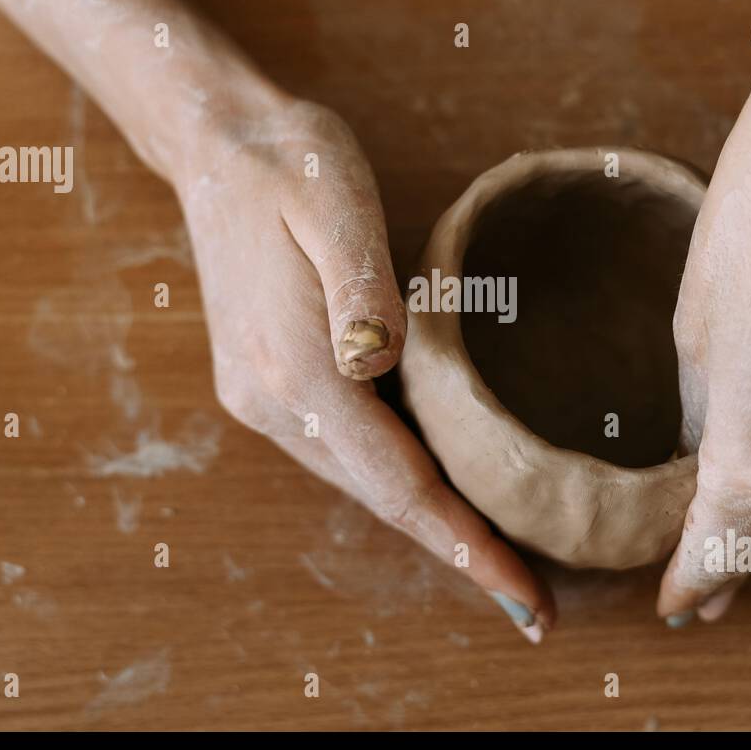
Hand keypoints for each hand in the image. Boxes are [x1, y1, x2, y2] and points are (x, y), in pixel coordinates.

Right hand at [175, 91, 554, 641]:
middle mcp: (272, 400)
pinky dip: (398, 481)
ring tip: (501, 560)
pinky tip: (440, 490)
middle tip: (534, 604)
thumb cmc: (292, 163)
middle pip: (381, 499)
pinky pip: (343, 451)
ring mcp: (260, 397)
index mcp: (297, 367)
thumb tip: (385, 364)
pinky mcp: (263, 382)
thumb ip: (364, 287)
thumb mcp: (336, 203)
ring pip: (361, 482)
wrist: (216, 145)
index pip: (398, 483)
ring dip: (429, 523)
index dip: (463, 546)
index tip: (523, 599)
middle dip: (457, 553)